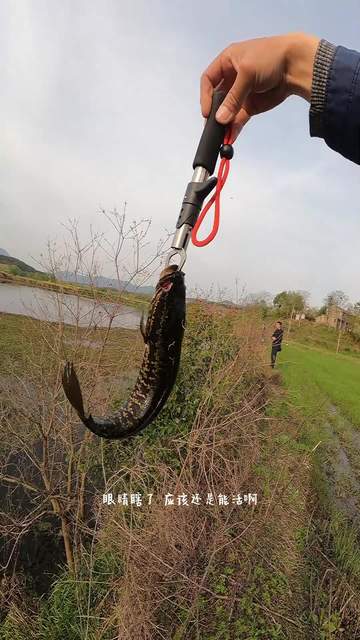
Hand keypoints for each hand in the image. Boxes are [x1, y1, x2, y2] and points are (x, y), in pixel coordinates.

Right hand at [200, 32, 319, 139]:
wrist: (296, 65)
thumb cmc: (271, 57)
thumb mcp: (247, 73)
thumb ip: (233, 98)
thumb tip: (220, 119)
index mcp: (227, 62)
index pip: (208, 80)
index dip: (205, 96)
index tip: (207, 112)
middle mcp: (232, 78)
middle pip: (216, 98)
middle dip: (214, 113)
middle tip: (212, 127)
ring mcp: (241, 93)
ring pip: (227, 111)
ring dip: (223, 123)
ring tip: (220, 136)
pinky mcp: (250, 106)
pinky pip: (238, 119)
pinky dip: (234, 128)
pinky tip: (231, 136)